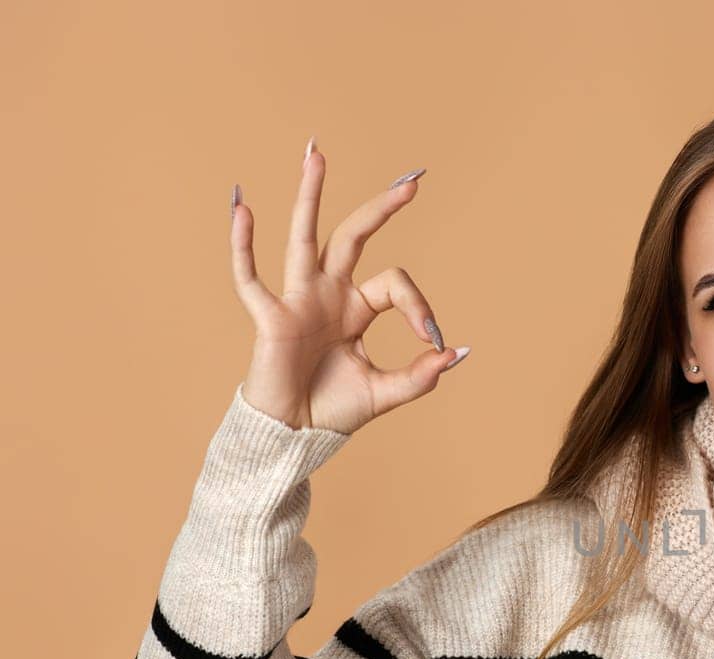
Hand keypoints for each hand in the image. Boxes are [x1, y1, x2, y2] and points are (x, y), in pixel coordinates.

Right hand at [230, 137, 468, 433]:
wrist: (294, 435)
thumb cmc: (333, 410)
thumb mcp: (385, 393)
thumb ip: (420, 376)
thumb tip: (456, 352)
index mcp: (357, 308)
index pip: (396, 284)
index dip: (420, 308)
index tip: (431, 339)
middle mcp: (328, 294)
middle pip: (354, 237)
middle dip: (381, 209)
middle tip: (413, 182)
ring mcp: (298, 300)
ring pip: (305, 237)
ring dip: (310, 195)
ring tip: (316, 153)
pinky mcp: (270, 317)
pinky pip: (250, 276)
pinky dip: (243, 244)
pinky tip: (243, 208)